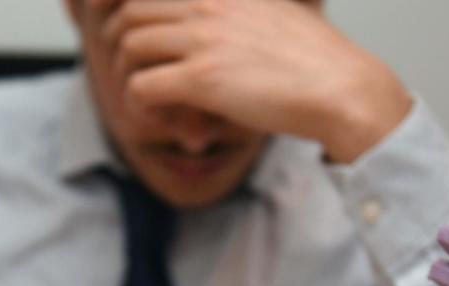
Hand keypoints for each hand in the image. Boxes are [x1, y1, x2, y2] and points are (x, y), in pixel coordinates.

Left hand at [98, 0, 411, 162]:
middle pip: (130, 11)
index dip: (117, 1)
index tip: (106, 15)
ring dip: (128, 74)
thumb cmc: (311, 59)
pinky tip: (157, 112)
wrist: (341, 88)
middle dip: (119, 43)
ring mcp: (203, 39)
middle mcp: (208, 4)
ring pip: (129, 46)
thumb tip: (207, 23)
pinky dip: (140, 103)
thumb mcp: (269, 12)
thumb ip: (233, 9)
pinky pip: (142, 86)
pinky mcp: (203, 79)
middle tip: (131, 69)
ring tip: (147, 95)